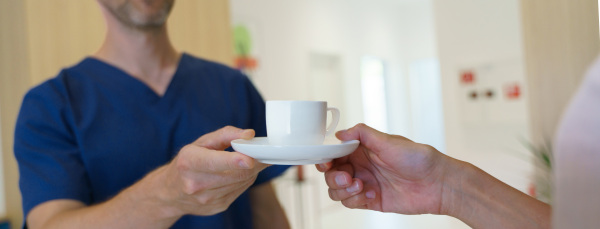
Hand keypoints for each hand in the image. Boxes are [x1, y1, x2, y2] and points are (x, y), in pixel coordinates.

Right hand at [154, 126, 267, 216]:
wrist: (171, 192)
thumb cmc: (188, 162)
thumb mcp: (201, 143)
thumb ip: (226, 134)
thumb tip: (249, 134)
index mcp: (189, 162)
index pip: (214, 162)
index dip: (234, 161)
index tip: (250, 159)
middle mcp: (196, 184)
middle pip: (236, 174)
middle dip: (254, 162)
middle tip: (262, 152)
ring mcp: (207, 199)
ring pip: (242, 182)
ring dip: (251, 170)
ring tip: (248, 160)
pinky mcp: (217, 207)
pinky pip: (241, 190)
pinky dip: (245, 180)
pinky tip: (238, 173)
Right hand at [316, 123, 452, 214]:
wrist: (438, 184)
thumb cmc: (419, 159)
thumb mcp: (389, 141)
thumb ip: (362, 134)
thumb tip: (340, 133)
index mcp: (363, 149)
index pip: (335, 153)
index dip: (326, 158)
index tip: (326, 162)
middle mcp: (362, 166)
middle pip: (332, 174)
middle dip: (334, 177)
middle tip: (347, 177)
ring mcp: (365, 183)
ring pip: (337, 191)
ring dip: (343, 190)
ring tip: (360, 186)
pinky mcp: (371, 200)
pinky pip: (351, 203)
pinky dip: (355, 200)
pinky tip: (371, 193)